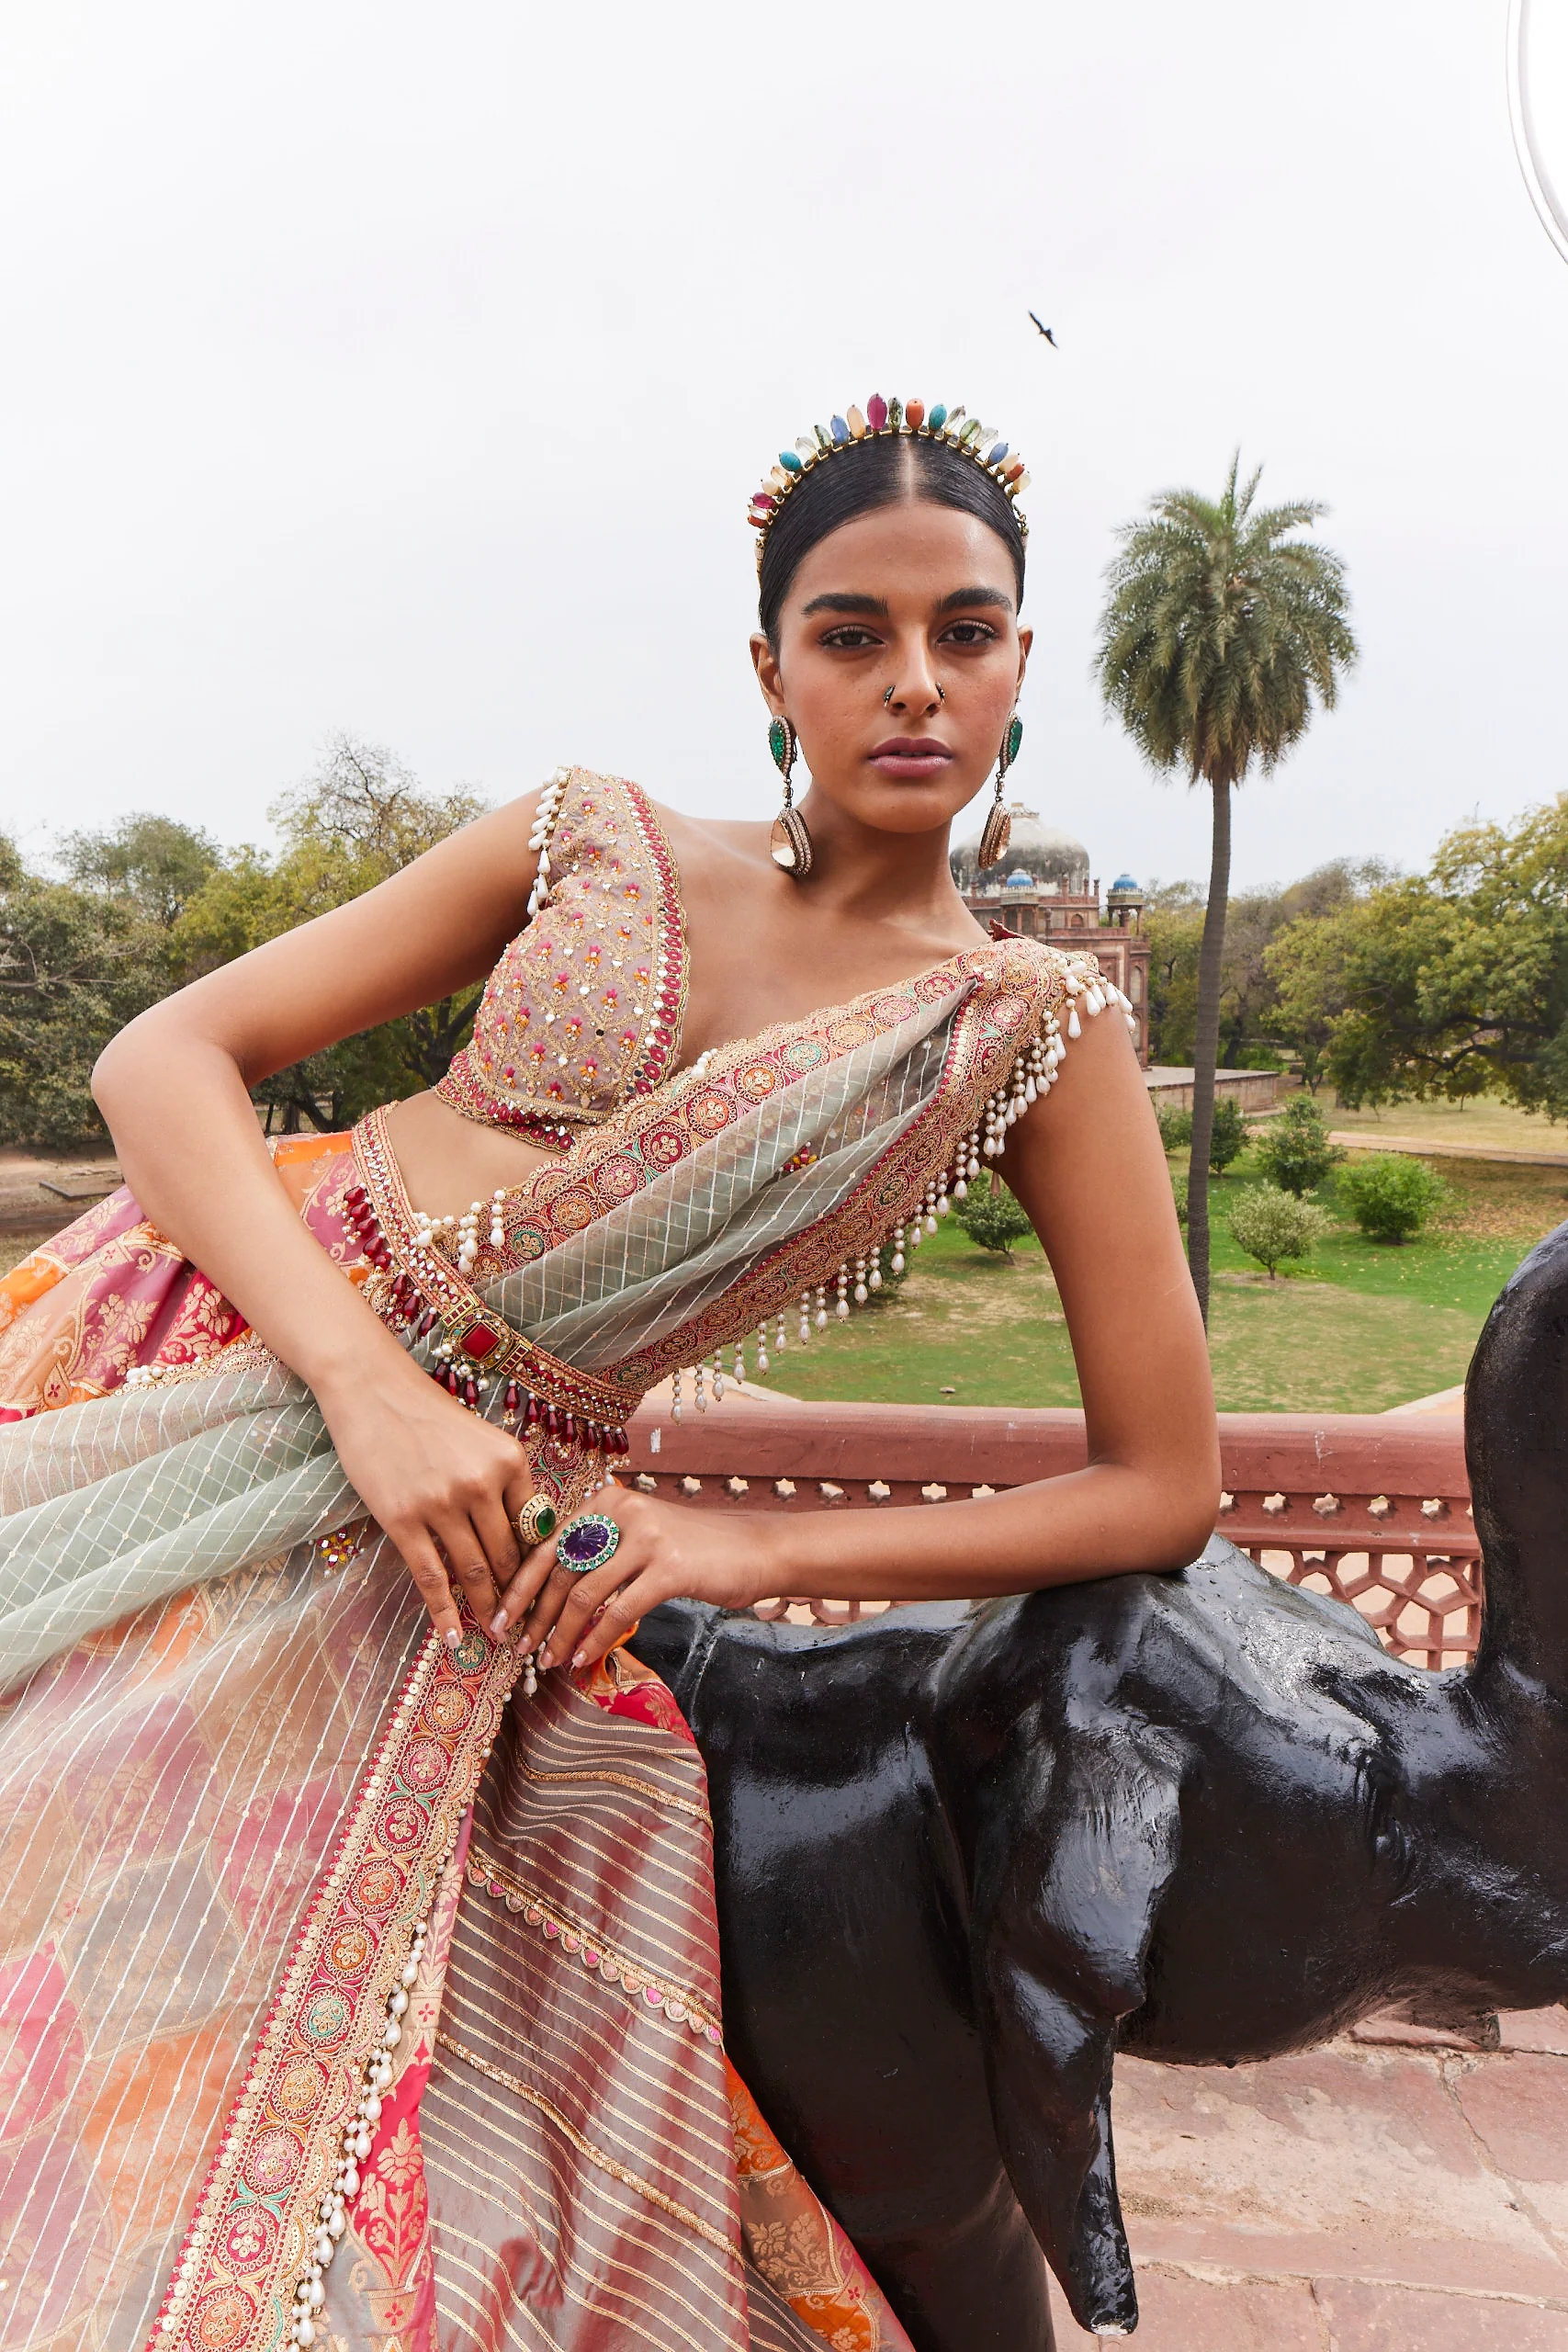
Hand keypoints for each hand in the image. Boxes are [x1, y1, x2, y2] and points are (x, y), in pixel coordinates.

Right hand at [316, 1363, 536, 1645]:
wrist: (373, 1390)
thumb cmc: (430, 1415)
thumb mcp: (482, 1440)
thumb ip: (504, 1484)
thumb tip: (524, 1537)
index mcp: (509, 1461)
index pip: (535, 1527)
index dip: (541, 1566)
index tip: (545, 1592)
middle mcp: (480, 1483)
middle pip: (507, 1555)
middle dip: (516, 1595)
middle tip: (522, 1624)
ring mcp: (440, 1503)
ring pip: (473, 1571)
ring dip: (484, 1608)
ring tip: (492, 1633)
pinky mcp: (402, 1519)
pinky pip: (430, 1576)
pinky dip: (443, 1613)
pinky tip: (451, 1638)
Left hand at [492, 1486, 772, 1671]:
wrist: (753, 1551)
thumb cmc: (691, 1551)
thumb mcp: (638, 1538)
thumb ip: (598, 1553)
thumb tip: (546, 1597)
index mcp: (606, 1500)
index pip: (547, 1545)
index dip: (519, 1586)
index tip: (500, 1619)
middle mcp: (621, 1509)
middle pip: (560, 1570)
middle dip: (534, 1615)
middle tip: (518, 1647)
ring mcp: (646, 1536)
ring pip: (583, 1593)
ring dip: (560, 1634)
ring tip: (549, 1661)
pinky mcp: (668, 1566)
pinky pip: (617, 1610)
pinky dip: (593, 1638)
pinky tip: (582, 1658)